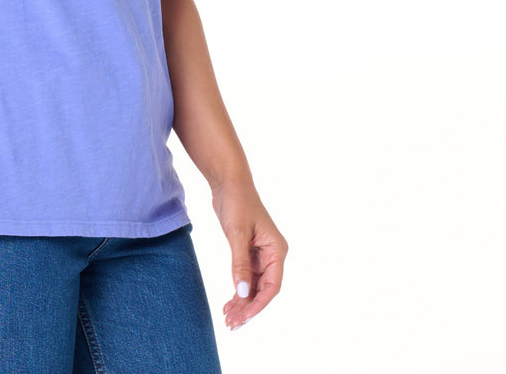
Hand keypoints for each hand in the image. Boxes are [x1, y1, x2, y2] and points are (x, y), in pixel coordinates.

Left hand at [213, 182, 286, 329]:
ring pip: (254, 285)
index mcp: (277, 250)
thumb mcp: (237, 233)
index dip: (259, 304)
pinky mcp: (248, 252)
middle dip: (248, 307)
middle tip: (232, 324)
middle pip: (263, 289)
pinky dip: (238, 290)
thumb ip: (240, 263)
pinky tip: (229, 303)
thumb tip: (243, 292)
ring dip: (242, 302)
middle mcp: (272, 255)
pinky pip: (246, 276)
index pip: (272, 286)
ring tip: (228, 318)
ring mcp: (260, 254)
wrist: (228, 182)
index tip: (244, 317)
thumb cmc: (237, 202)